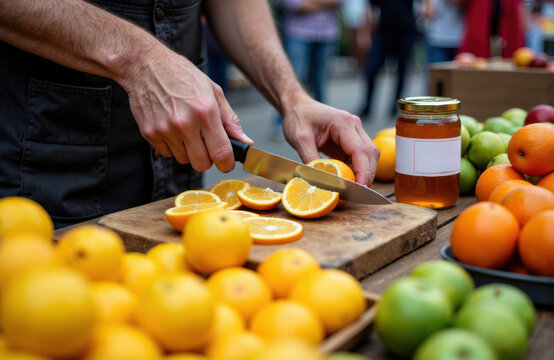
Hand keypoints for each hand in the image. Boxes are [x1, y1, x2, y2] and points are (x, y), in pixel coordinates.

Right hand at [123, 48, 252, 171]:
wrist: (146, 66)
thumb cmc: (183, 76)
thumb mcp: (213, 91)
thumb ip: (231, 120)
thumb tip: (246, 141)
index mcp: (205, 112)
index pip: (221, 153)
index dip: (227, 164)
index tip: (227, 163)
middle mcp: (185, 123)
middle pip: (201, 164)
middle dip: (207, 158)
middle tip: (206, 144)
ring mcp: (165, 130)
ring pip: (184, 160)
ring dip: (188, 151)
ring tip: (186, 129)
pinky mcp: (150, 133)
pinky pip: (167, 153)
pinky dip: (172, 146)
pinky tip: (171, 127)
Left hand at [282, 95, 379, 185]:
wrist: (298, 107)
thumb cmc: (298, 118)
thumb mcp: (299, 139)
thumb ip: (310, 159)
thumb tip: (319, 182)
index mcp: (343, 123)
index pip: (361, 150)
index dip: (363, 172)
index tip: (360, 189)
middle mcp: (354, 126)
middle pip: (371, 154)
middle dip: (366, 175)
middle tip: (356, 194)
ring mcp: (355, 132)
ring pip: (369, 157)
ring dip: (362, 174)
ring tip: (350, 190)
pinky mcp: (352, 140)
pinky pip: (359, 158)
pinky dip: (355, 171)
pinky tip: (346, 181)